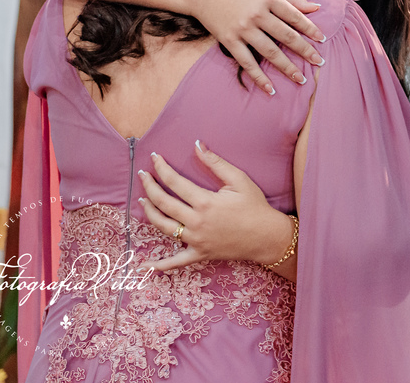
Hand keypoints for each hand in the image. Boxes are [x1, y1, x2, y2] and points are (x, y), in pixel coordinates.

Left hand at [136, 140, 293, 270]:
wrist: (267, 236)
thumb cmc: (255, 206)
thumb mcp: (239, 180)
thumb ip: (216, 163)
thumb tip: (197, 145)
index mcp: (205, 202)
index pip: (175, 182)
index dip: (161, 168)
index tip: (154, 158)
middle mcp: (196, 221)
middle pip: (163, 203)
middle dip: (149, 186)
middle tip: (142, 175)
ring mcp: (196, 240)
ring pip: (163, 227)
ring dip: (149, 212)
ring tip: (142, 201)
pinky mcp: (199, 253)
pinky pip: (175, 262)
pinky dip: (159, 265)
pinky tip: (143, 265)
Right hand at [188, 0, 325, 94]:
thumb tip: (316, 8)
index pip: (294, 16)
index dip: (310, 29)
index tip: (322, 40)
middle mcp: (256, 14)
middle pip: (286, 36)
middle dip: (305, 50)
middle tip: (319, 62)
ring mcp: (242, 29)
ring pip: (270, 52)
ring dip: (287, 67)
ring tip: (301, 79)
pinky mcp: (229, 40)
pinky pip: (247, 62)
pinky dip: (259, 77)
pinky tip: (271, 89)